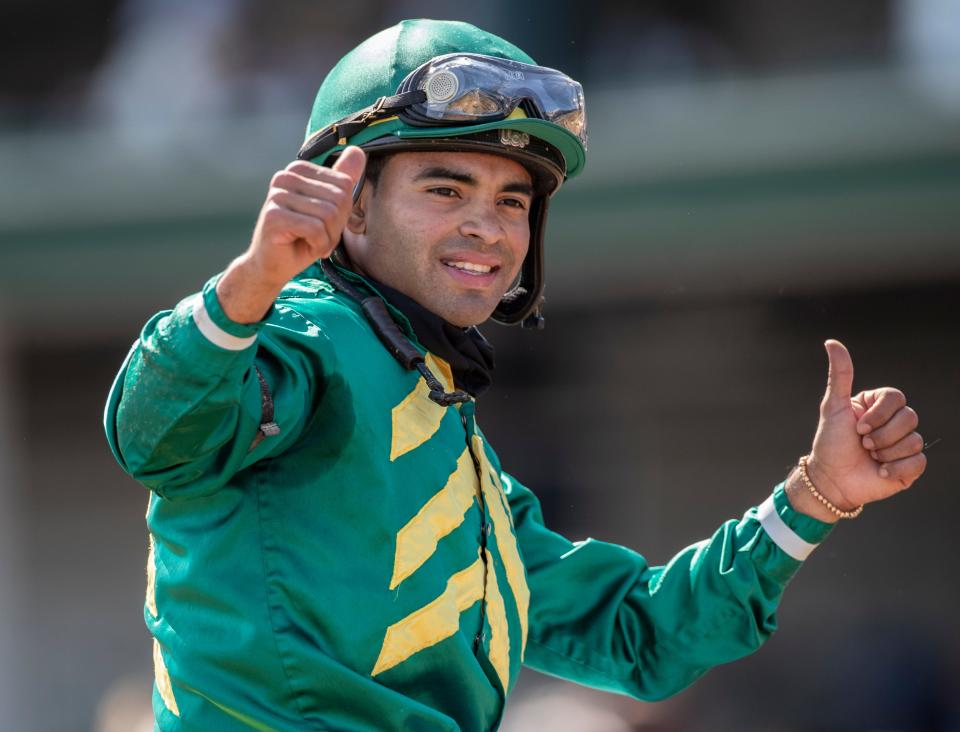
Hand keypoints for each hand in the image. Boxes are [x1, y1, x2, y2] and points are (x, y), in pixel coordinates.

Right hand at [217, 147, 366, 322]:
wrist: (273, 265)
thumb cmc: (303, 237)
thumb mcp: (329, 209)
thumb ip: (342, 180)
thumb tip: (357, 150)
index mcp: (299, 170)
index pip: (344, 186)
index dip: (342, 212)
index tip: (324, 224)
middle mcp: (285, 177)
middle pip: (338, 200)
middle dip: (335, 227)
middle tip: (318, 237)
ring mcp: (277, 194)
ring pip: (328, 215)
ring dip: (327, 238)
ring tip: (311, 242)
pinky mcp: (274, 215)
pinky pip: (315, 229)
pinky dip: (318, 244)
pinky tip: (305, 247)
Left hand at [792, 339, 925, 519]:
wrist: (831, 480)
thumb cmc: (831, 442)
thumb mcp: (833, 406)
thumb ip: (839, 375)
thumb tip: (831, 342)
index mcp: (878, 406)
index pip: (896, 397)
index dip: (879, 415)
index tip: (857, 427)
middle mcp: (893, 423)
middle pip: (910, 418)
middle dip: (881, 435)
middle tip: (862, 444)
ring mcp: (904, 444)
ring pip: (914, 440)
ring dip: (886, 452)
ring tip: (869, 457)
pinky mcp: (910, 466)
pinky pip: (918, 462)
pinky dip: (895, 469)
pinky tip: (879, 471)